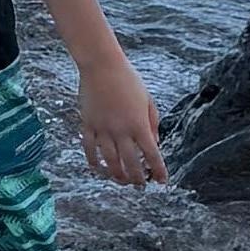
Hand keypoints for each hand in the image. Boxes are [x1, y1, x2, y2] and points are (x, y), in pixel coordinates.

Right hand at [75, 49, 166, 187]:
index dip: (158, 171)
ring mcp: (103, 129)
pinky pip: (90, 149)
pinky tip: (98, 168)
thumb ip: (152, 124)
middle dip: (137, 178)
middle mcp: (121, 130)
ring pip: (109, 161)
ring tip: (121, 180)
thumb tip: (154, 144)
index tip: (161, 181)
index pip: (152, 154)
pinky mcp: (88, 125)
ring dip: (117, 175)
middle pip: (130, 163)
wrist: (102, 66)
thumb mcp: (148, 101)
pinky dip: (94, 161)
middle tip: (140, 184)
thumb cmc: (128, 80)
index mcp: (139, 124)